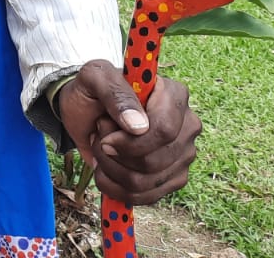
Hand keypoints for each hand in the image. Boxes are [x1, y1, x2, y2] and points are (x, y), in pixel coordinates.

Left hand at [56, 59, 201, 204]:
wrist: (87, 110)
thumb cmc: (93, 90)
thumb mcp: (94, 77)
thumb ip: (115, 93)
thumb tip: (138, 126)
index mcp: (174, 95)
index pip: (163, 130)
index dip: (131, 142)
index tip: (105, 138)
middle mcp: (186, 126)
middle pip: (154, 161)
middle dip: (114, 155)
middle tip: (99, 138)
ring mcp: (183, 154)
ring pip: (145, 182)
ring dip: (110, 170)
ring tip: (101, 148)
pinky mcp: (174, 177)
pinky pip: (145, 197)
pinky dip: (115, 187)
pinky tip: (106, 169)